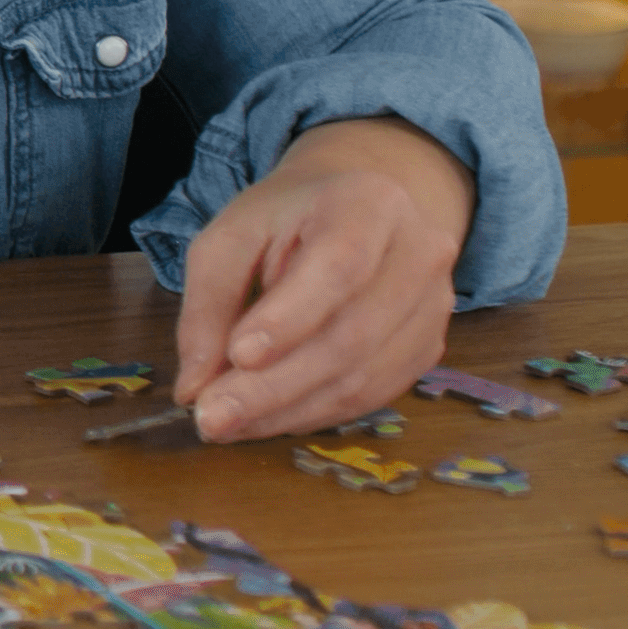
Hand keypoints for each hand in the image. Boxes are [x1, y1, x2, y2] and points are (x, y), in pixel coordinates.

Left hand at [171, 115, 475, 440]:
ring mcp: (433, 305)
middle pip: (351, 335)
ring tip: (228, 424)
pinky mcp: (429, 346)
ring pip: (363, 378)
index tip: (238, 356)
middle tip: (213, 416)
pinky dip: (313, 414)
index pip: (339, 267)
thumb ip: (209, 302)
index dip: (290, 319)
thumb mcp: (231, 236)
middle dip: (274, 386)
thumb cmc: (286, 220)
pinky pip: (373, 395)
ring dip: (288, 411)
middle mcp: (420, 253)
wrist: (352, 209)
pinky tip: (267, 418)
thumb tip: (193, 387)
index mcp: (371, 204)